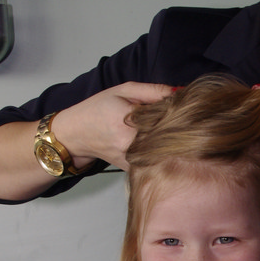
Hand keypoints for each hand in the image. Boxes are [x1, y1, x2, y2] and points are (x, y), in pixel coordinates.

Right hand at [52, 81, 174, 170]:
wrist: (76, 134)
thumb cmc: (98, 109)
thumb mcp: (124, 91)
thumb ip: (153, 91)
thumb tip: (181, 93)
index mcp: (128, 122)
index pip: (168, 119)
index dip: (178, 114)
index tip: (183, 109)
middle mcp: (130, 145)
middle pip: (168, 139)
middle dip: (176, 129)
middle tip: (179, 120)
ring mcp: (131, 160)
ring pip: (163, 153)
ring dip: (169, 143)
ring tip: (167, 132)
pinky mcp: (131, 169)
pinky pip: (153, 162)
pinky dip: (159, 153)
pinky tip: (156, 144)